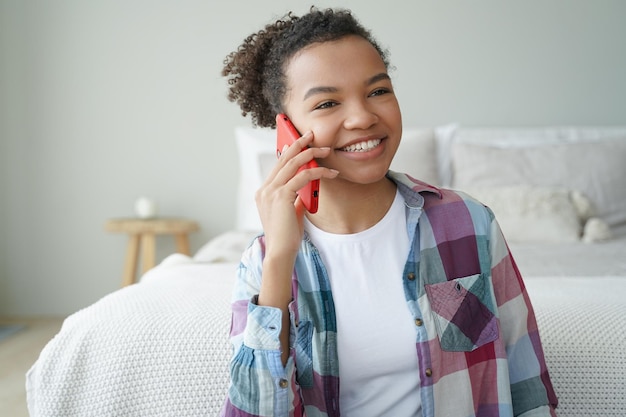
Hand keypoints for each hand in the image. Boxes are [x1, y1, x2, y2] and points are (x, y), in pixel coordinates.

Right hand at [255, 131, 337, 257]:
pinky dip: (318, 172)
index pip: (278, 166)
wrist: (280, 252)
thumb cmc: (286, 236)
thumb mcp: (290, 213)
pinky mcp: (281, 196)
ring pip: (293, 163)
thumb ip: (295, 199)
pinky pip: (303, 177)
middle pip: (283, 159)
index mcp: (264, 192)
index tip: (299, 142)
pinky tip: (330, 172)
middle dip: (299, 144)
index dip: (289, 151)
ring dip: (311, 154)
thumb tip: (306, 189)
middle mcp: (264, 189)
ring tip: (325, 150)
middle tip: (312, 135)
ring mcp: (271, 192)